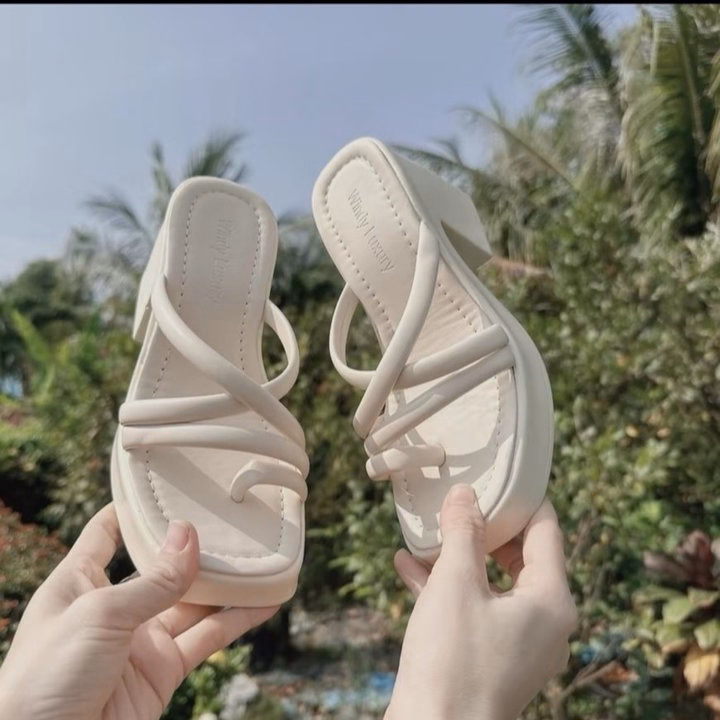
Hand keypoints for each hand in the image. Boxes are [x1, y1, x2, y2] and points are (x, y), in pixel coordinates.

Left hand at [0, 504, 277, 719]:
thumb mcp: (99, 615)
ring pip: (193, 603)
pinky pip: (206, 639)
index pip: (106, 533)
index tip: (167, 485)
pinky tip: (264, 602)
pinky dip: (237, 621)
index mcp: (79, 583)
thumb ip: (153, 580)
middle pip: (162, 566)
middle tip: (232, 522)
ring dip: (226, 584)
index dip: (134, 510)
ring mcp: (140, 640)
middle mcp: (113, 607)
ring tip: (262, 558)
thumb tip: (189, 534)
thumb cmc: (44, 680)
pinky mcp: (162, 672)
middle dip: (195, 547)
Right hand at [386, 486, 576, 719]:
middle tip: (460, 498)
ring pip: (492, 582)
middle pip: (520, 556)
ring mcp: (518, 643)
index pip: (546, 531)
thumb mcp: (456, 583)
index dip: (522, 498)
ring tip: (428, 529)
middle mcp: (544, 622)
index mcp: (551, 601)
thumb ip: (463, 533)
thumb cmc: (452, 661)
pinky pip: (474, 609)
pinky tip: (407, 566)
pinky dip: (447, 586)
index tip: (498, 474)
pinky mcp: (491, 658)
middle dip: (485, 526)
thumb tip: (465, 494)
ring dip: (459, 555)